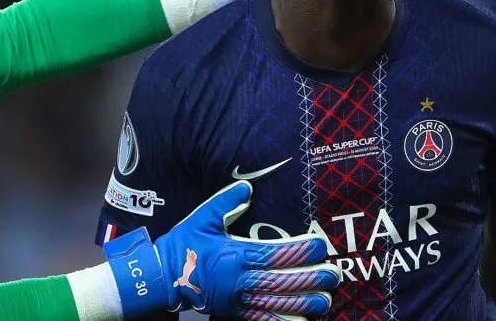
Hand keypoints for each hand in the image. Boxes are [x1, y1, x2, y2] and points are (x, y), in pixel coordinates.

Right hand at [103, 180, 338, 319]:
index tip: (321, 246)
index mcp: (235, 255)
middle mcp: (240, 279)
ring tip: (326, 301)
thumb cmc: (182, 247)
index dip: (301, 251)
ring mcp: (238, 299)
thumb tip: (246, 188)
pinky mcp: (235, 313)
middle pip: (283, 281)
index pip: (275, 253)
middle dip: (311, 279)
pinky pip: (263, 320)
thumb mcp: (201, 219)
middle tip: (334, 275)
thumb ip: (225, 203)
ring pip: (277, 303)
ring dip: (304, 303)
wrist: (161, 278)